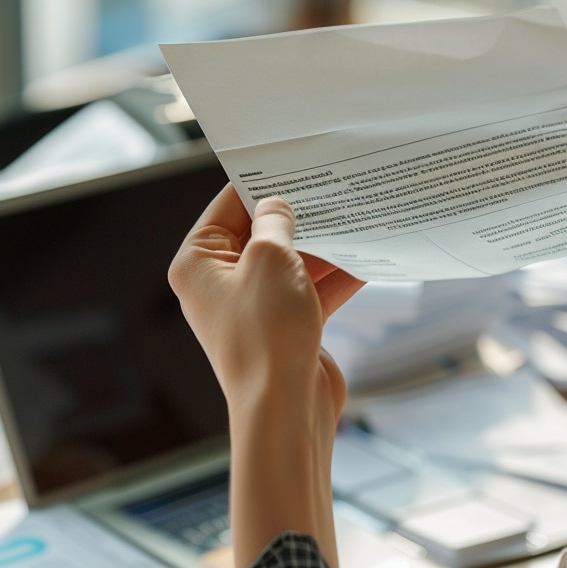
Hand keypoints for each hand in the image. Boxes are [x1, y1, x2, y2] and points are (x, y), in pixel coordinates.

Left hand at [169, 185, 363, 567]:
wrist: (287, 409)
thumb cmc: (266, 334)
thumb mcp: (271, 258)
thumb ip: (276, 222)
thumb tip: (278, 203)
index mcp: (198, 263)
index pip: (228, 205)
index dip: (261, 181)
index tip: (294, 158)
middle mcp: (220, 283)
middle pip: (261, 232)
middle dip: (298, 212)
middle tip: (332, 182)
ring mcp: (254, 306)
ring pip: (291, 260)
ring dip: (323, 242)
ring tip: (356, 212)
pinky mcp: (285, 325)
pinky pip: (312, 289)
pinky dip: (337, 274)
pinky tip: (368, 255)